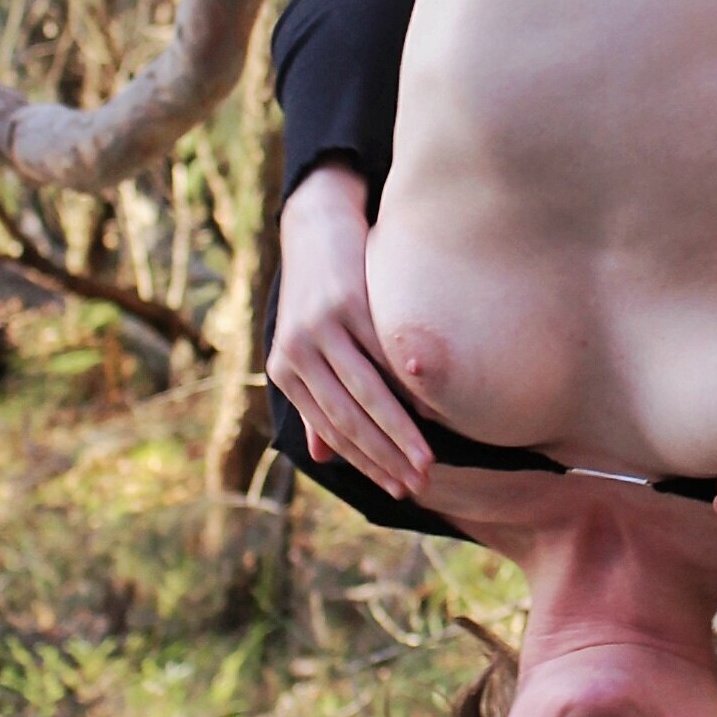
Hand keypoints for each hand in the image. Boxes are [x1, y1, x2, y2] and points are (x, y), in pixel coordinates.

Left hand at [266, 165, 431, 503]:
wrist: (315, 227)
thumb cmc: (319, 295)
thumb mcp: (307, 349)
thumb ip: (314, 401)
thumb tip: (322, 457)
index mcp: (285, 369)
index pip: (330, 430)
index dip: (365, 464)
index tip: (398, 489)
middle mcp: (298, 351)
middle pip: (347, 419)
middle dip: (384, 459)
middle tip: (418, 486)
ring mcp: (322, 326)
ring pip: (367, 393)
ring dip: (399, 433)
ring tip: (427, 460)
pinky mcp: (348, 301)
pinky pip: (383, 353)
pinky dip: (408, 385)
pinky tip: (431, 407)